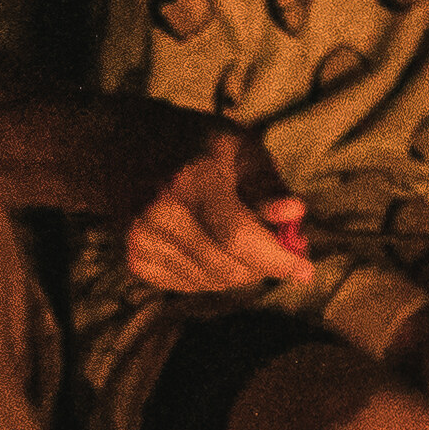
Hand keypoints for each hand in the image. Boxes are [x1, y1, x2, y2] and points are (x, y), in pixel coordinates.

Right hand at [120, 124, 308, 296]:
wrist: (122, 147)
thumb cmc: (194, 145)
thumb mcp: (238, 148)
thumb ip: (267, 184)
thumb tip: (295, 214)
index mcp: (192, 180)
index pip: (238, 237)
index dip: (276, 259)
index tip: (306, 270)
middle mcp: (160, 214)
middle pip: (227, 267)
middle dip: (263, 267)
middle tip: (282, 250)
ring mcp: (142, 240)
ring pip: (211, 282)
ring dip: (239, 271)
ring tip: (245, 241)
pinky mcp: (134, 258)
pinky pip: (189, 285)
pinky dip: (211, 274)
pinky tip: (211, 245)